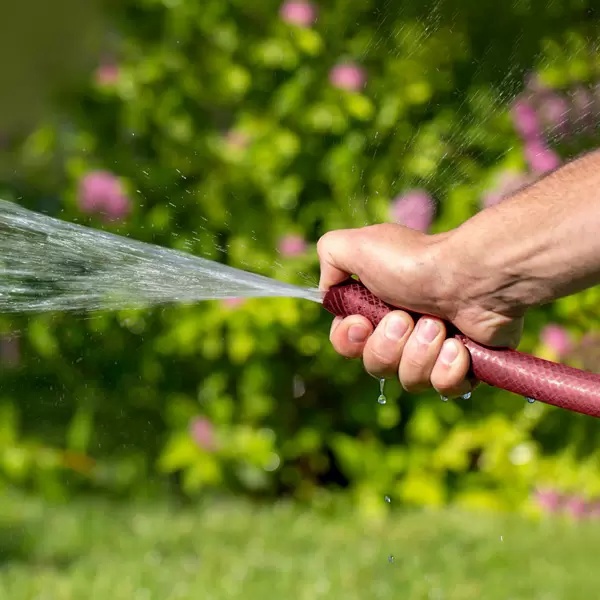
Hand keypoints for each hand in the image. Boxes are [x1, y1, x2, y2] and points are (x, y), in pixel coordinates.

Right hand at [317, 224, 524, 397]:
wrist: (474, 276)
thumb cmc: (415, 262)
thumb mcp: (356, 244)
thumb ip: (329, 257)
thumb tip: (328, 291)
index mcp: (375, 309)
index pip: (346, 344)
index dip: (349, 340)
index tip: (362, 323)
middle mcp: (402, 332)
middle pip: (375, 365)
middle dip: (389, 345)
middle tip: (408, 318)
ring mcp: (433, 351)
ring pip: (409, 380)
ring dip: (420, 353)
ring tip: (439, 325)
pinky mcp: (464, 366)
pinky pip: (444, 388)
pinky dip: (449, 368)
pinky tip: (459, 345)